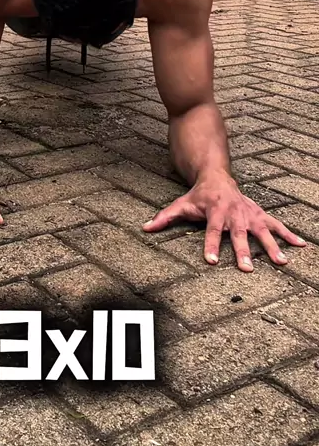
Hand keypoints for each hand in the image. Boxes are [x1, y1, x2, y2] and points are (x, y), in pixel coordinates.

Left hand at [142, 171, 305, 271]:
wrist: (217, 175)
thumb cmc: (198, 195)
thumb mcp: (181, 204)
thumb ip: (165, 217)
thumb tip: (145, 228)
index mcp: (214, 211)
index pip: (211, 231)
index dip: (211, 245)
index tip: (212, 261)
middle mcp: (234, 213)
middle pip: (239, 234)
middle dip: (243, 251)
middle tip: (247, 269)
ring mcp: (249, 213)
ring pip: (262, 230)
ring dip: (272, 246)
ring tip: (282, 262)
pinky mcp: (260, 214)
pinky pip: (277, 224)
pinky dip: (289, 235)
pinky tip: (301, 246)